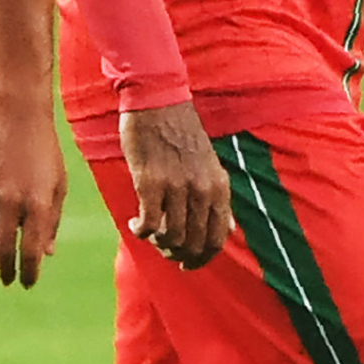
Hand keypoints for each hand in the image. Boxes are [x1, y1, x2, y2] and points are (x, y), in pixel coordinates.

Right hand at [0, 99, 66, 287]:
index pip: (32, 252)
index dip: (29, 273)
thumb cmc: (45, 150)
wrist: (17, 114)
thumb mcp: (58, 184)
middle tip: (8, 280)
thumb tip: (46, 254)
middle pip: (3, 251)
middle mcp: (11, 201)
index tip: (28, 283)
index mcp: (38, 204)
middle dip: (7, 271)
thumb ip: (52, 221)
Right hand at [118, 101, 229, 267]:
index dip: (202, 258)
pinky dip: (140, 231)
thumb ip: (219, 199)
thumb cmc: (181, 132)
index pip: (217, 239)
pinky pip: (148, 223)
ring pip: (170, 238)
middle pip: (193, 243)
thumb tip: (230, 230)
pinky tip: (134, 224)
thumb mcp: (210, 166)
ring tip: (148, 233)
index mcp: (219, 187)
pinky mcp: (150, 182)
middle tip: (162, 248)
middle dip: (177, 254)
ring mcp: (177, 187)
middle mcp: (202, 190)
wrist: (157, 100)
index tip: (187, 263)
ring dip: (157, 243)